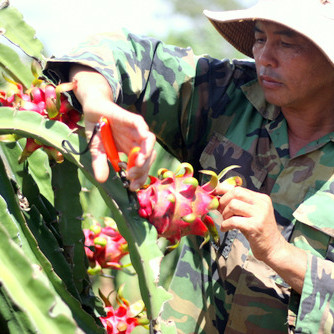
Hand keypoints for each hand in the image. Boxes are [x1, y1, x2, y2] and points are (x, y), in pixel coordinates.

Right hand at [70, 65, 155, 189]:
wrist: (93, 110)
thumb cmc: (98, 130)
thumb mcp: (97, 151)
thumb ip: (100, 163)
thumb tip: (101, 179)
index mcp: (131, 151)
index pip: (142, 166)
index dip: (140, 177)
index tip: (133, 187)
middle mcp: (137, 141)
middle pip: (148, 157)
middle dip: (142, 169)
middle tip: (131, 176)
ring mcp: (136, 130)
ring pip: (149, 142)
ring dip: (146, 154)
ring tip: (137, 164)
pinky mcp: (132, 119)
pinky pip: (142, 125)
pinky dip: (143, 133)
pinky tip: (141, 141)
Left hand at [218, 186, 283, 262]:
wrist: (273, 248)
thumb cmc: (257, 231)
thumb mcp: (248, 214)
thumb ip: (236, 205)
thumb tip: (216, 199)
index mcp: (261, 198)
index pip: (238, 188)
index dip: (223, 190)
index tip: (215, 195)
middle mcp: (262, 203)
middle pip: (236, 193)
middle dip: (223, 201)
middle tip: (221, 212)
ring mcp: (260, 214)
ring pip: (233, 205)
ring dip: (225, 214)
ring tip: (226, 221)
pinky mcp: (255, 226)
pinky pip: (233, 221)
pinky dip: (225, 224)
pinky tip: (225, 229)